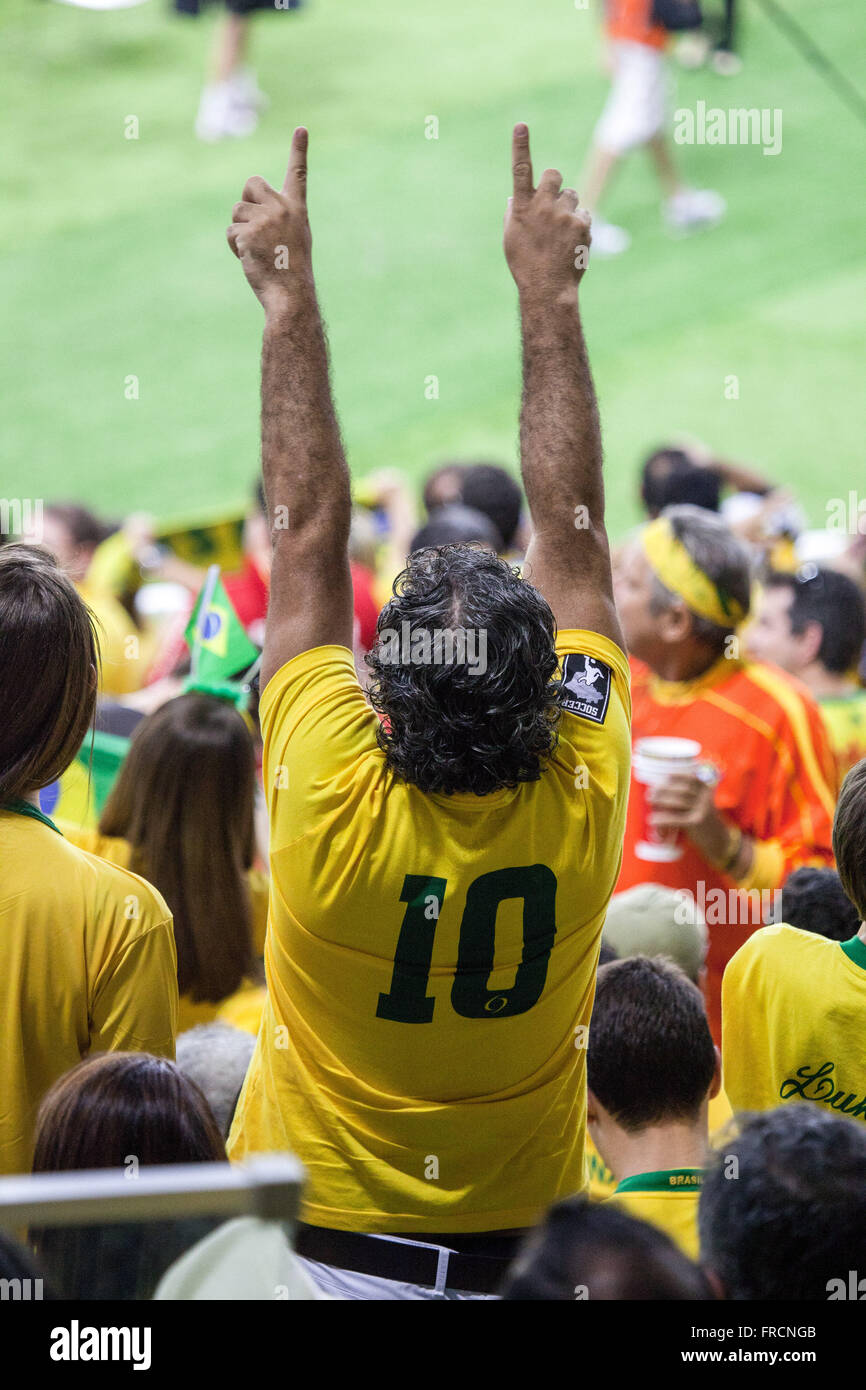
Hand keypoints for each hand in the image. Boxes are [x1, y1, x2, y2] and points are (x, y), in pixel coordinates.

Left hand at [227, 126, 312, 311]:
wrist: (290, 295)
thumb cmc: (291, 272)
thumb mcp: (293, 239)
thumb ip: (278, 218)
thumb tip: (247, 214)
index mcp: (297, 209)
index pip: (298, 175)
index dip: (298, 151)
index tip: (301, 129)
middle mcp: (282, 209)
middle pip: (252, 184)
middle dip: (246, 201)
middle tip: (254, 226)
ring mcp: (265, 219)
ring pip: (237, 210)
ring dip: (239, 229)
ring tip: (257, 249)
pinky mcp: (249, 232)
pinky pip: (231, 231)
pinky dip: (235, 246)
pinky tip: (251, 258)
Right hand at [504, 123, 590, 298]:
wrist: (549, 289)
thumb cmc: (526, 265)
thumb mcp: (511, 239)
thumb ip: (513, 214)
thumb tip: (514, 197)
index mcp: (522, 208)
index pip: (520, 170)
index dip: (520, 146)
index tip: (521, 126)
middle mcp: (543, 207)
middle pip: (554, 174)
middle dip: (554, 184)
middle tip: (552, 202)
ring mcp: (564, 215)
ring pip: (571, 195)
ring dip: (567, 207)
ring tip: (561, 232)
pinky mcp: (582, 224)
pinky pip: (583, 214)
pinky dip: (579, 225)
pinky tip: (571, 243)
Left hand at [648, 772, 732, 865]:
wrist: (718, 840)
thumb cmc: (701, 819)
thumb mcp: (698, 803)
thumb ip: (684, 795)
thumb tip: (657, 789)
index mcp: (707, 789)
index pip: (689, 778)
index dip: (674, 777)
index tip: (662, 780)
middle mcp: (706, 798)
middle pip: (681, 790)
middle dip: (663, 790)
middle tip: (650, 794)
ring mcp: (703, 810)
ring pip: (677, 802)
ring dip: (660, 802)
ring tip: (651, 803)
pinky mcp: (697, 823)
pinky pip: (675, 819)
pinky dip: (662, 819)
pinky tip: (652, 820)